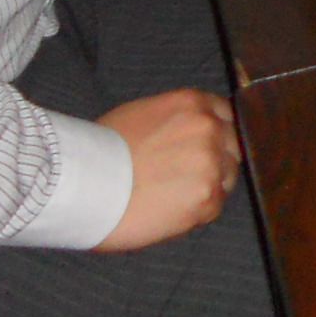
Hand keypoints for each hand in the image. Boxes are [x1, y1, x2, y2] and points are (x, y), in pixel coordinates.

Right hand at [93, 88, 239, 250]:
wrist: (83, 184)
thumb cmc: (101, 149)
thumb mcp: (142, 114)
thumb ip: (177, 119)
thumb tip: (191, 130)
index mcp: (193, 104)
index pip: (226, 115)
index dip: (217, 134)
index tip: (206, 147)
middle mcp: (209, 128)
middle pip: (232, 146)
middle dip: (216, 160)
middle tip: (187, 176)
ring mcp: (211, 163)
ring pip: (227, 177)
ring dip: (208, 186)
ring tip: (173, 195)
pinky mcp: (207, 197)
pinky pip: (214, 206)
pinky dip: (197, 212)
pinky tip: (170, 211)